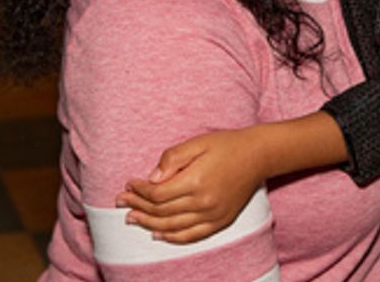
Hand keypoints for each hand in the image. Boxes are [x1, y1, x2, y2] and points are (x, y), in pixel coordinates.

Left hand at [116, 128, 266, 243]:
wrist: (258, 156)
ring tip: (132, 218)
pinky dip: (172, 237)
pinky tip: (157, 234)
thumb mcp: (197, 142)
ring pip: (173, 226)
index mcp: (196, 181)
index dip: (140, 190)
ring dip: (149, 223)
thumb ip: (173, 159)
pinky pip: (192, 235)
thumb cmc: (226, 144)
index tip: (128, 184)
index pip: (158, 193)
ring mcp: (213, 215)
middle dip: (138, 206)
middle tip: (121, 202)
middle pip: (162, 211)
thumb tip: (152, 178)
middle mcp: (204, 203)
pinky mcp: (220, 221)